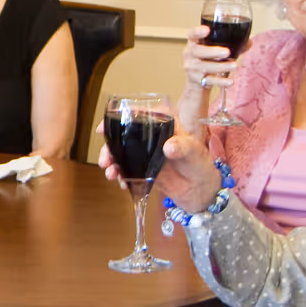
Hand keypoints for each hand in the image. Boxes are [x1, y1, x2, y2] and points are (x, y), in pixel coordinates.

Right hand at [98, 123, 221, 211]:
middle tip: (105, 159)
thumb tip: (169, 147)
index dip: (119, 119)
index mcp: (163, 126)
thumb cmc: (201, 165)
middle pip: (124, 137)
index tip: (105, 127)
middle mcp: (152, 138)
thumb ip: (183, 147)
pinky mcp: (143, 171)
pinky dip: (121, 176)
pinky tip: (121, 183)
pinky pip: (127, 171)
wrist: (200, 190)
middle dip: (110, 147)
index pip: (139, 116)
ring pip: (122, 155)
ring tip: (111, 173)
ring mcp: (146, 155)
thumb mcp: (194, 152)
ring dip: (112, 163)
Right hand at [183, 22, 240, 92]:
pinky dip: (221, 82)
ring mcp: (192, 69)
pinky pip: (210, 81)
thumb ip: (230, 45)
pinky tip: (230, 81)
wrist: (196, 83)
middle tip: (227, 52)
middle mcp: (190, 55)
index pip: (192, 34)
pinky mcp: (197, 81)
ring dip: (221, 66)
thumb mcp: (214, 50)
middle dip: (213, 52)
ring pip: (205, 67)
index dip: (197, 31)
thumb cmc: (207, 61)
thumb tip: (249, 42)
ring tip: (234, 66)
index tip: (207, 30)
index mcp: (194, 43)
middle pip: (198, 51)